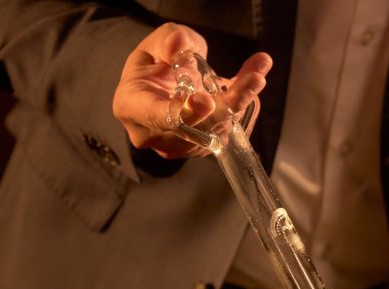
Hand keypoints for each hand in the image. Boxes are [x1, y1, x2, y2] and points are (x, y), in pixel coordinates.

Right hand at [112, 23, 271, 158]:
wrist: (159, 84)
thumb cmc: (154, 63)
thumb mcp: (157, 43)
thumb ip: (168, 40)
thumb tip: (179, 45)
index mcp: (132, 106)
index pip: (158, 116)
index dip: (184, 113)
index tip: (207, 101)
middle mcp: (153, 134)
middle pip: (196, 127)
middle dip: (227, 104)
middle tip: (253, 80)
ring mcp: (179, 146)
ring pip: (216, 131)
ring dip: (241, 103)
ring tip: (256, 75)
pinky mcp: (201, 148)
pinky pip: (226, 131)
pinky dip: (242, 107)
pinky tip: (252, 82)